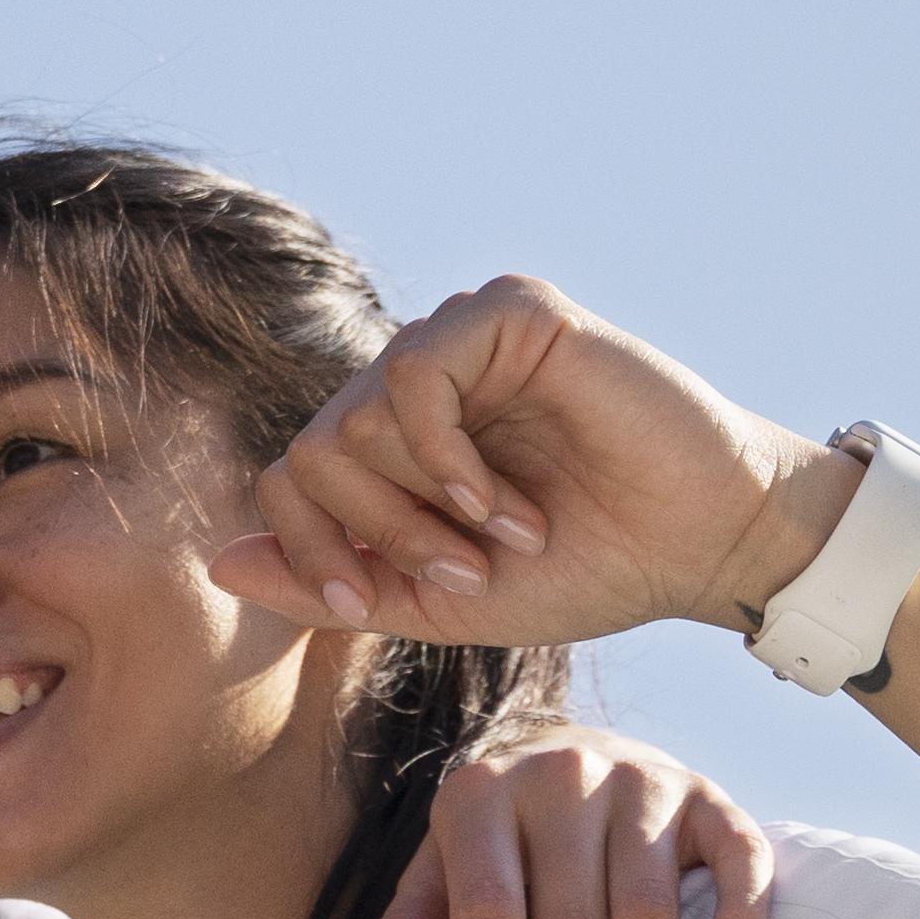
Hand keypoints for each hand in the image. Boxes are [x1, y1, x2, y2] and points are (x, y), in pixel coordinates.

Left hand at [202, 276, 839, 656]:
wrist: (702, 546)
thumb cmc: (591, 568)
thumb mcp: (443, 600)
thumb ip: (338, 582)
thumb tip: (218, 560)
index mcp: (399, 436)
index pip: (288, 476)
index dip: (308, 550)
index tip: (363, 606)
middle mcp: (419, 376)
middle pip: (311, 453)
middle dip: (379, 536)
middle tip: (466, 575)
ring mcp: (461, 336)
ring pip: (353, 421)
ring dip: (422, 509)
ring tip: (507, 537)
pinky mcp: (510, 312)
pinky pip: (412, 376)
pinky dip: (445, 458)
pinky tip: (502, 502)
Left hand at [351, 729, 777, 918]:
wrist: (570, 746)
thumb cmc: (498, 832)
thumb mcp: (440, 862)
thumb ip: (415, 918)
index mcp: (481, 796)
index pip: (487, 912)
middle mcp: (563, 779)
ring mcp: (643, 783)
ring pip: (649, 914)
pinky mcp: (707, 796)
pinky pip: (738, 852)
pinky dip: (742, 911)